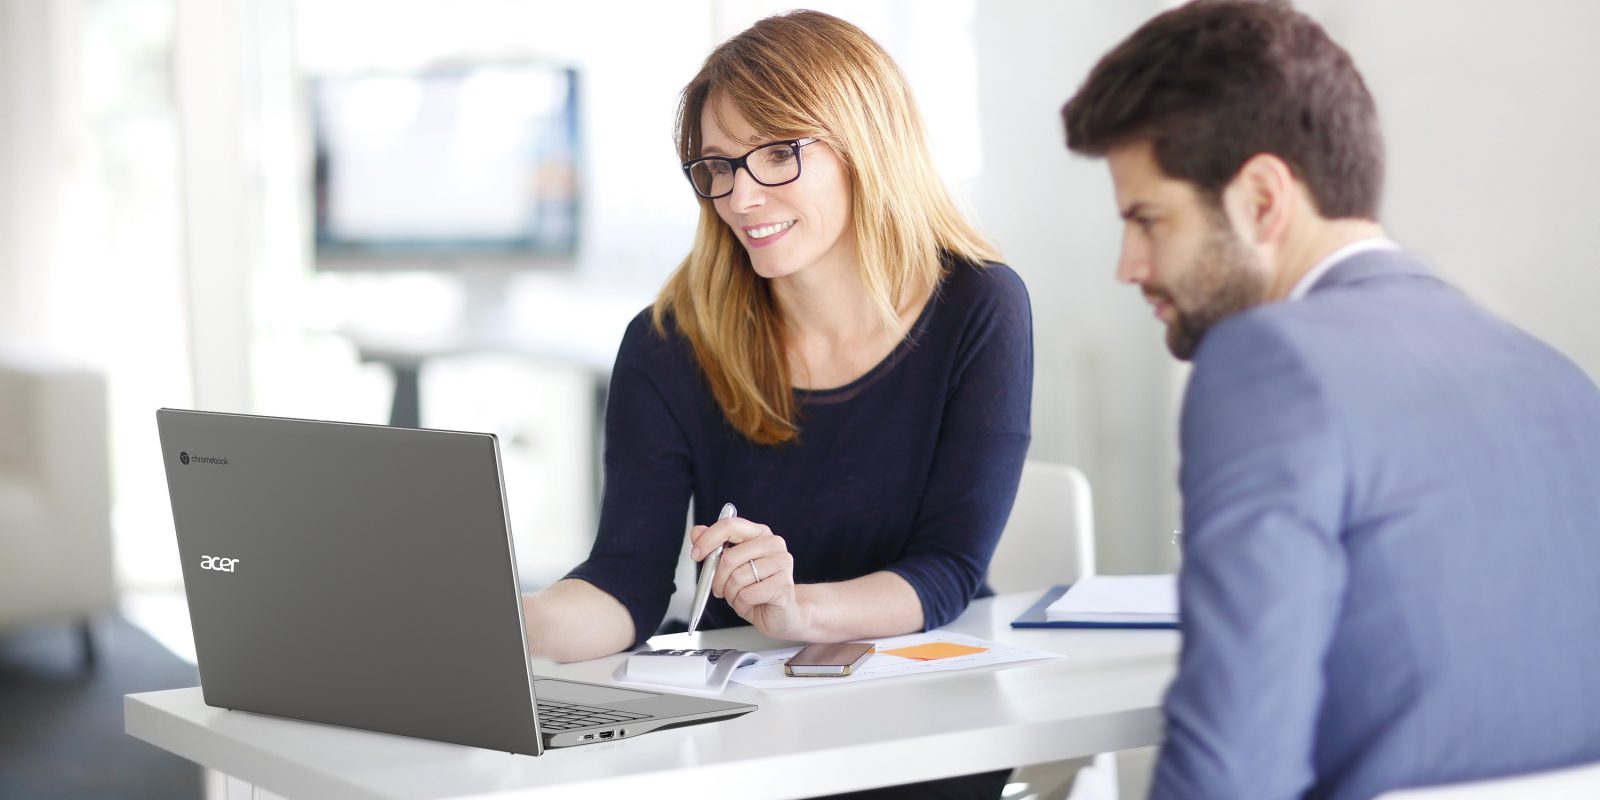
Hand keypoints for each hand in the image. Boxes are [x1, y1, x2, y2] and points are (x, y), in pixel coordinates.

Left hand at [688, 516, 806, 639]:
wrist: (780, 613)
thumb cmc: (754, 588)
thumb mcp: (730, 567)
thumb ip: (713, 547)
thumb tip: (697, 532)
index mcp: (759, 533)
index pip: (730, 526)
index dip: (708, 540)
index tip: (696, 554)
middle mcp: (773, 544)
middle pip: (730, 557)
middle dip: (717, 578)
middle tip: (718, 588)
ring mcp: (782, 563)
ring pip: (737, 578)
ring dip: (730, 593)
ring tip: (738, 596)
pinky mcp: (783, 586)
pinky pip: (747, 595)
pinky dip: (741, 604)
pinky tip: (749, 604)